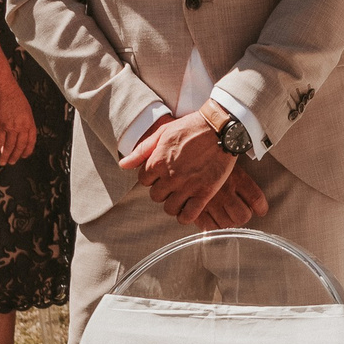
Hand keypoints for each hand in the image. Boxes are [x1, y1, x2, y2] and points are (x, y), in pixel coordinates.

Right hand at [0, 79, 36, 165]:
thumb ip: (23, 121)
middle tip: (12, 161)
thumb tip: (18, 131)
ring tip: (2, 161)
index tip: (24, 155)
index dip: (27, 150)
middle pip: (19, 146)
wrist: (2, 89)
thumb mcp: (24, 109)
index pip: (31, 141)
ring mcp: (10, 127)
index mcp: (29, 122)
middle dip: (15, 156)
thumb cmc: (12, 95)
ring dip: (5, 156)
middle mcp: (21, 126)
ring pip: (8, 146)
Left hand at [121, 107, 238, 222]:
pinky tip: (189, 206)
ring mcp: (187, 186)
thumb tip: (123, 165)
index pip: (144, 181)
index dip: (152, 177)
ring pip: (170, 209)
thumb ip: (142, 151)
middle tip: (174, 182)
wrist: (221, 128)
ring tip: (182, 194)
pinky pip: (188, 216)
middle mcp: (170, 177)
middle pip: (156, 196)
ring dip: (174, 203)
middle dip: (163, 190)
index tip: (162, 172)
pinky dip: (186, 216)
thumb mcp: (163, 132)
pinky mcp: (204, 193)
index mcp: (158, 162)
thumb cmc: (191, 127)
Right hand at [196, 162, 269, 228]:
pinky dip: (211, 226)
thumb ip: (240, 176)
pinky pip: (208, 227)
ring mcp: (210, 202)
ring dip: (227, 221)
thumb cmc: (206, 155)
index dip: (261, 208)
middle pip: (243, 216)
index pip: (256, 198)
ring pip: (227, 224)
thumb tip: (252, 195)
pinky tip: (209, 218)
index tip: (260, 210)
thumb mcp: (228, 160)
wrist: (186, 150)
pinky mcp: (195, 209)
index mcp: (236, 177)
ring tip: (222, 213)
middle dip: (242, 215)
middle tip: (237, 210)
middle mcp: (225, 191)